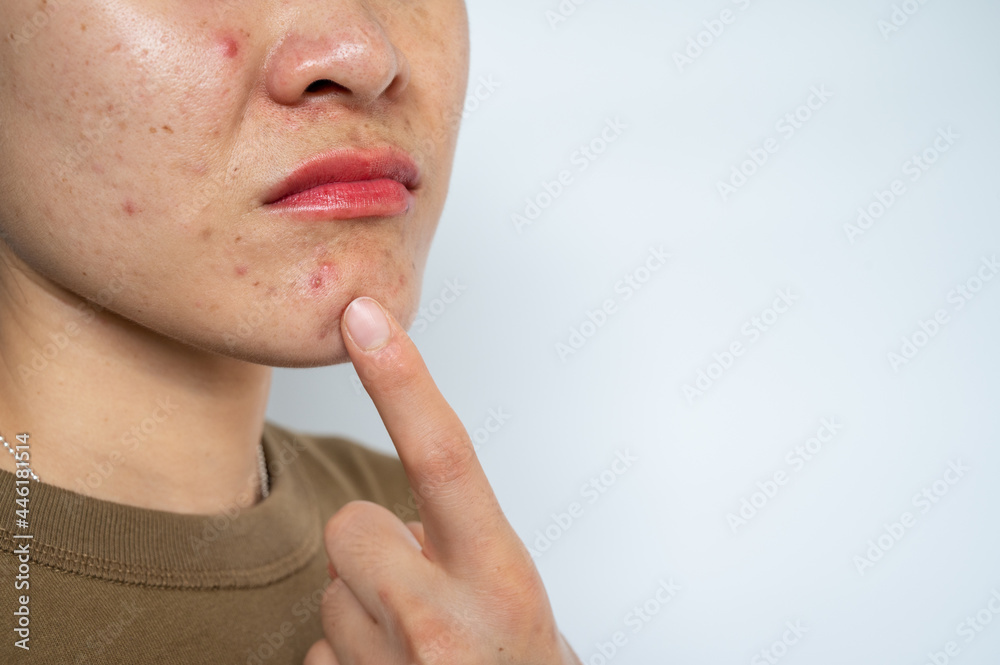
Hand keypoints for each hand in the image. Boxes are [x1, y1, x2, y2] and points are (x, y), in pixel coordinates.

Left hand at [303, 297, 581, 664]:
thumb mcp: (516, 606)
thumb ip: (463, 551)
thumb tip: (400, 523)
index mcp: (501, 581)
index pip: (446, 457)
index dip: (403, 378)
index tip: (362, 316)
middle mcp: (444, 624)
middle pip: (352, 528)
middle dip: (374, 551)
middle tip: (422, 601)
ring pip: (329, 595)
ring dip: (362, 616)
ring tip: (418, 656)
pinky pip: (316, 654)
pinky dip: (347, 664)